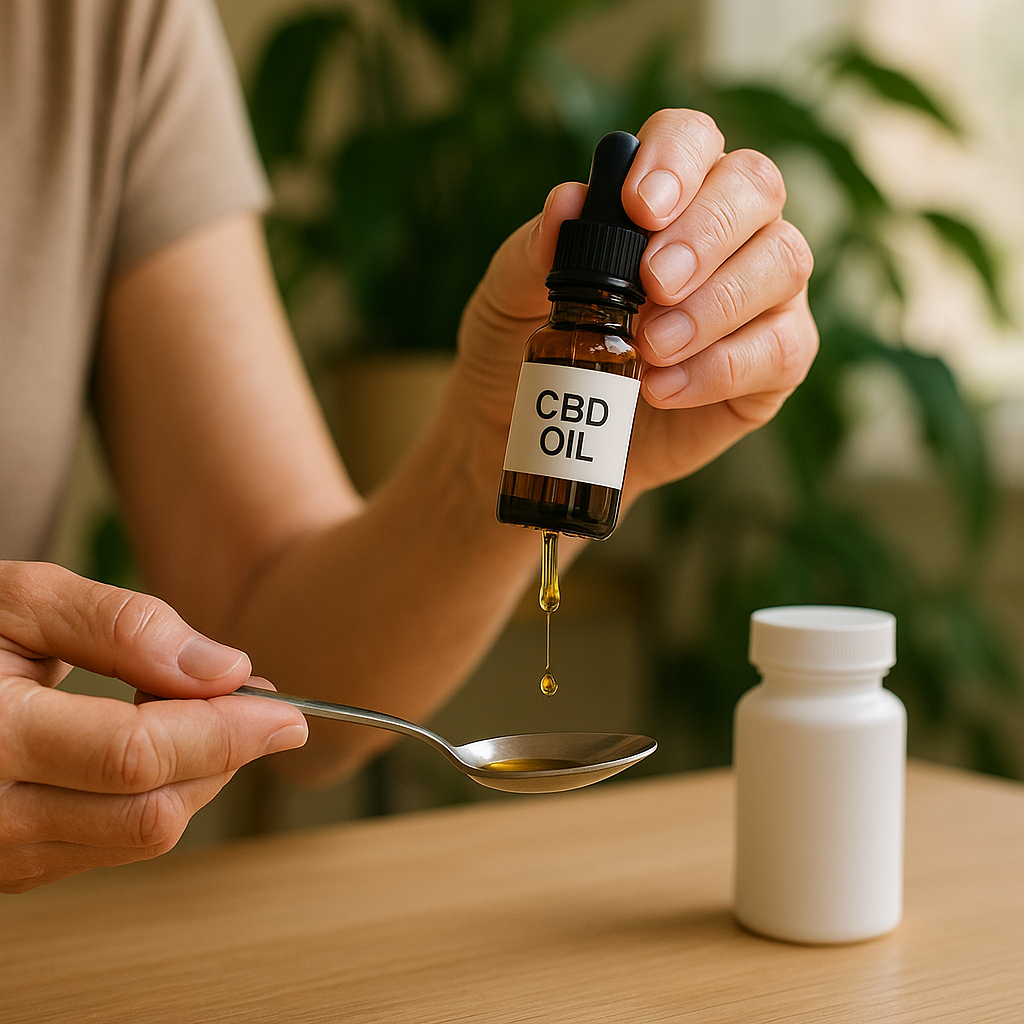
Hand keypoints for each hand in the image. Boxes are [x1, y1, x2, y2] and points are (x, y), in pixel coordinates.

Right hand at [0, 561, 306, 892]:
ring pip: (140, 835)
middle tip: (258, 701)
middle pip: (151, 808)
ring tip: (204, 711)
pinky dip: (158, 797)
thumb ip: (122, 627)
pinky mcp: (7, 869)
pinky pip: (111, 846)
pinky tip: (161, 745)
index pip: (137, 754)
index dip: (227, 732)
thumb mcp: (20, 600)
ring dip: (198, 775)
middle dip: (225, 755)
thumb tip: (225, 669)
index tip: (288, 709)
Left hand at [453, 108, 816, 500]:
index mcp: (665, 195)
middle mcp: (727, 231)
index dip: (675, 159)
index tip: (639, 207)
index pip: (693, 139)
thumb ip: (536, 249)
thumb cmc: (524, 347)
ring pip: (783, 262)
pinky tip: (663, 389)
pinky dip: (722, 367)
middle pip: (754, 188)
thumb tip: (567, 201)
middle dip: (705, 232)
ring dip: (716, 303)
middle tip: (653, 283)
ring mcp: (760, 293)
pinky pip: (782, 348)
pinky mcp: (773, 361)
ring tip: (652, 345)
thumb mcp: (510, 297)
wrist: (533, 433)